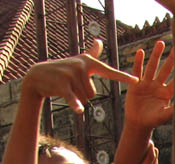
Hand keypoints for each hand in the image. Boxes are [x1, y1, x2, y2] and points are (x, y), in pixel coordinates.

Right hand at [22, 39, 137, 112]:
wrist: (38, 76)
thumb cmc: (62, 70)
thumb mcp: (78, 61)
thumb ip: (91, 53)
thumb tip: (99, 41)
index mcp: (88, 62)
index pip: (109, 71)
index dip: (122, 77)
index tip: (136, 80)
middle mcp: (82, 66)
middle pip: (93, 93)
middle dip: (83, 95)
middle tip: (71, 87)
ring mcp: (71, 75)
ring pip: (85, 98)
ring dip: (78, 99)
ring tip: (66, 89)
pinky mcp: (62, 85)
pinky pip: (73, 98)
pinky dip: (75, 104)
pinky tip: (79, 110)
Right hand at [108, 141, 159, 163]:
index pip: (150, 156)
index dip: (150, 147)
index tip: (148, 139)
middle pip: (155, 156)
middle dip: (151, 147)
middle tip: (146, 138)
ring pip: (156, 161)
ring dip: (152, 154)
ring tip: (147, 146)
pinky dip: (153, 161)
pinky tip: (148, 159)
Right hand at [124, 41, 173, 130]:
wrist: (138, 123)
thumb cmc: (153, 121)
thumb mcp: (164, 116)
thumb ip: (173, 110)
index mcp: (167, 92)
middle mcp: (158, 85)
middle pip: (166, 69)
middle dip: (171, 58)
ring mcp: (147, 83)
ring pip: (152, 66)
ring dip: (156, 55)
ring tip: (160, 43)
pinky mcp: (136, 84)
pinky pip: (137, 71)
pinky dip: (138, 62)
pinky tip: (140, 52)